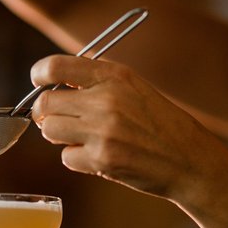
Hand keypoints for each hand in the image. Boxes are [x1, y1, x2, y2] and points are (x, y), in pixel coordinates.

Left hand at [30, 55, 227, 204]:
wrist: (189, 160)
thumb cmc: (159, 123)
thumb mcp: (134, 87)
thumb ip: (96, 81)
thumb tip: (52, 84)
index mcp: (113, 76)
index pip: (55, 67)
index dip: (39, 75)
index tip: (38, 82)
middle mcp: (106, 100)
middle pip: (45, 104)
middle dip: (46, 114)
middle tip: (57, 119)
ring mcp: (103, 131)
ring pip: (50, 131)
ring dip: (61, 137)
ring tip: (85, 138)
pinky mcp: (102, 159)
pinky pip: (67, 157)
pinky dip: (78, 159)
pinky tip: (101, 156)